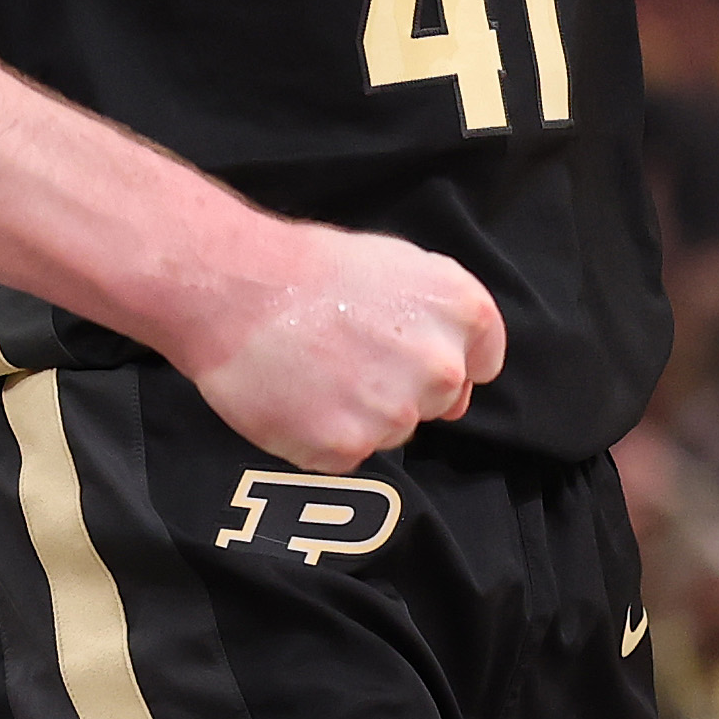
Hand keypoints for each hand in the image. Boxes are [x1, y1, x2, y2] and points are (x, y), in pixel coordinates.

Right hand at [185, 220, 504, 473]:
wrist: (236, 288)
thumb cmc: (310, 269)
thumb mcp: (399, 263)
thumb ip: (441, 318)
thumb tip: (459, 378)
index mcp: (462, 312)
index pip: (482, 363)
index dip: (443, 357)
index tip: (404, 351)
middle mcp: (440, 366)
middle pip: (439, 401)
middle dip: (403, 386)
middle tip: (347, 355)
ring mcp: (396, 412)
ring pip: (393, 431)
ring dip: (360, 413)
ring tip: (315, 371)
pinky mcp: (348, 449)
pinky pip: (347, 455)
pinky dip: (322, 435)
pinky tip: (297, 397)